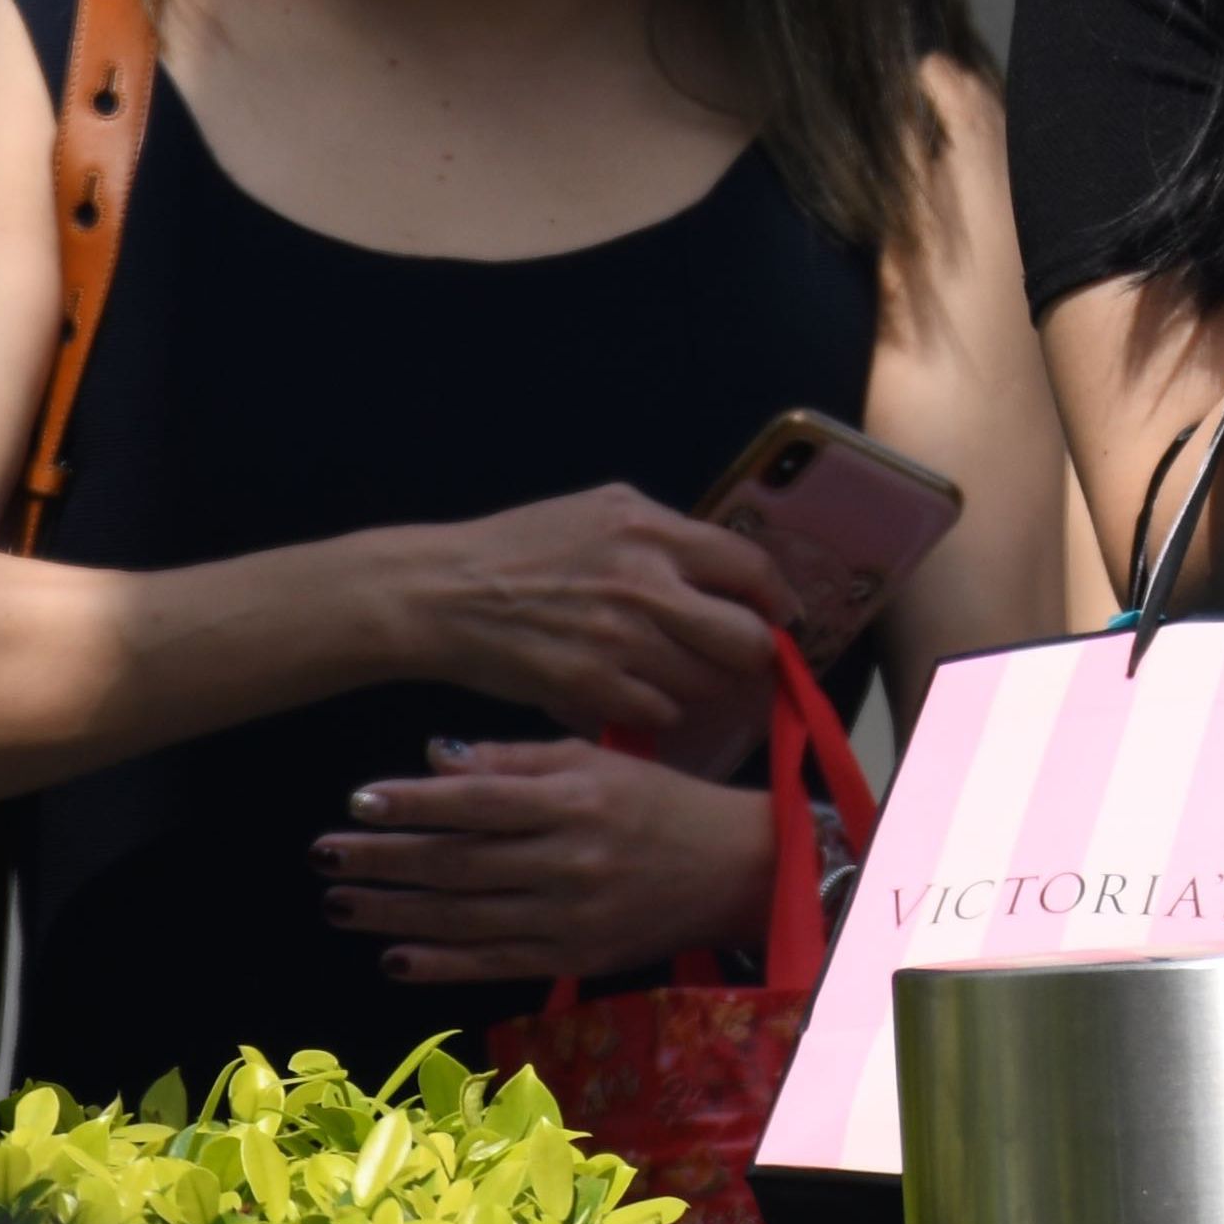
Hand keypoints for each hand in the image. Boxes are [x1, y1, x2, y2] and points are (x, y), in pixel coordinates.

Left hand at [318, 736, 775, 983]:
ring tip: (340, 901)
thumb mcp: (598, 763)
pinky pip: (493, 963)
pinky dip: (439, 964)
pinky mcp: (574, 957)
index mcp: (577, 801)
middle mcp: (570, 860)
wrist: (738, 869)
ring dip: (393, 913)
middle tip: (324, 854)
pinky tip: (393, 957)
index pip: (478, 804)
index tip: (359, 800)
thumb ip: (518, 761)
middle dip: (383, 859)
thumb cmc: (661, 804)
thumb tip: (438, 758)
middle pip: (458, 863)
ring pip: (463, 917)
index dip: (414, 804)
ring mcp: (570, 916)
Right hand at [388, 484, 794, 738]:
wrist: (441, 593)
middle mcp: (644, 582)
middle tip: (744, 660)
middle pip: (746, 638)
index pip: (751, 568)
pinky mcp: (591, 686)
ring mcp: (619, 638)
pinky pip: (660, 711)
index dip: (777, 599)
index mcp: (651, 530)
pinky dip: (658, 708)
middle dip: (755, 655)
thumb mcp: (599, 512)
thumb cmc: (520, 549)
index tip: (782, 616)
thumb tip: (729, 571)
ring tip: (679, 674)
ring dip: (703, 685)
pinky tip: (638, 692)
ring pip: (705, 682)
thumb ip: (666, 536)